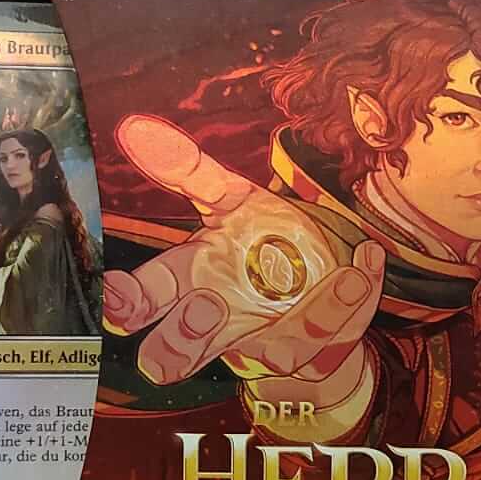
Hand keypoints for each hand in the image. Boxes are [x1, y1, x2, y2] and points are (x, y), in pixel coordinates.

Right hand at [103, 116, 386, 400]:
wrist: (317, 285)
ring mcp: (267, 341)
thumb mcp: (228, 198)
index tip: (116, 295)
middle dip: (182, 340)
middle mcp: (221, 321)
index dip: (127, 304)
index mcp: (190, 279)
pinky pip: (330, 332)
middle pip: (179, 348)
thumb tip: (134, 127)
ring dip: (294, 321)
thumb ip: (186, 168)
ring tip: (328, 276)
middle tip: (203, 309)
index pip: (146, 298)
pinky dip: (349, 297)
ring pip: (269, 352)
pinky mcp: (314, 348)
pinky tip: (364, 261)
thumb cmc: (258, 241)